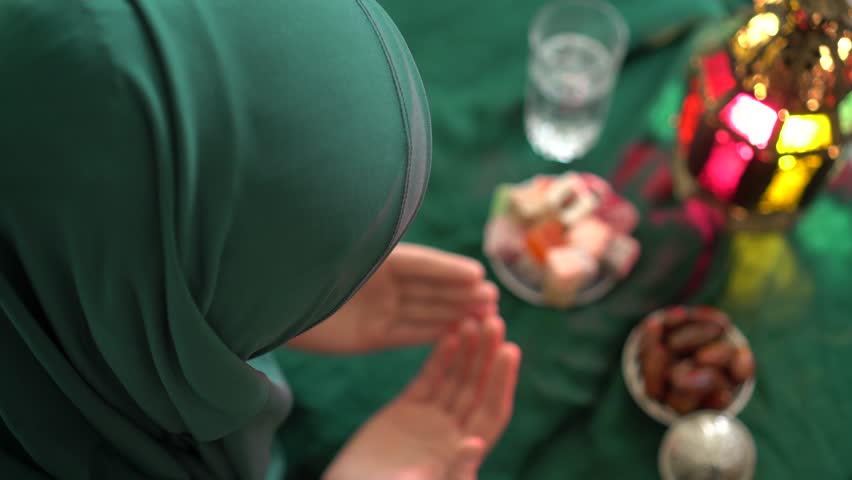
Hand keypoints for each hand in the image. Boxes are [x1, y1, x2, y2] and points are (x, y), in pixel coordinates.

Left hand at [287, 243, 498, 353]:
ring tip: (486, 314)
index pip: (420, 263)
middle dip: (460, 292)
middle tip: (492, 298)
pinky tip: (459, 331)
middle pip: (427, 288)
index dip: (448, 269)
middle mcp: (378, 284)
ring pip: (423, 312)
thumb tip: (394, 209)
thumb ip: (371, 238)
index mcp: (374, 259)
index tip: (478, 273)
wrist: (266, 310)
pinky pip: (408, 335)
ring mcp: (374, 311)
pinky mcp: (368, 339)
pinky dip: (434, 333)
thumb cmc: (302, 269)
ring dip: (454, 312)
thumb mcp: (339, 249)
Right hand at [323, 316, 520, 479]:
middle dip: (488, 355)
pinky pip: (430, 379)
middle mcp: (453, 435)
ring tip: (473, 319)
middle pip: (478, 389)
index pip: (492, 412)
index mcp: (464, 455)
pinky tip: (450, 334)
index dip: (502, 381)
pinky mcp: (408, 410)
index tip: (509, 349)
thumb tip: (474, 444)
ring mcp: (432, 421)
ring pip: (457, 379)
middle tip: (496, 320)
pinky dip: (441, 357)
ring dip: (468, 350)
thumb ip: (453, 472)